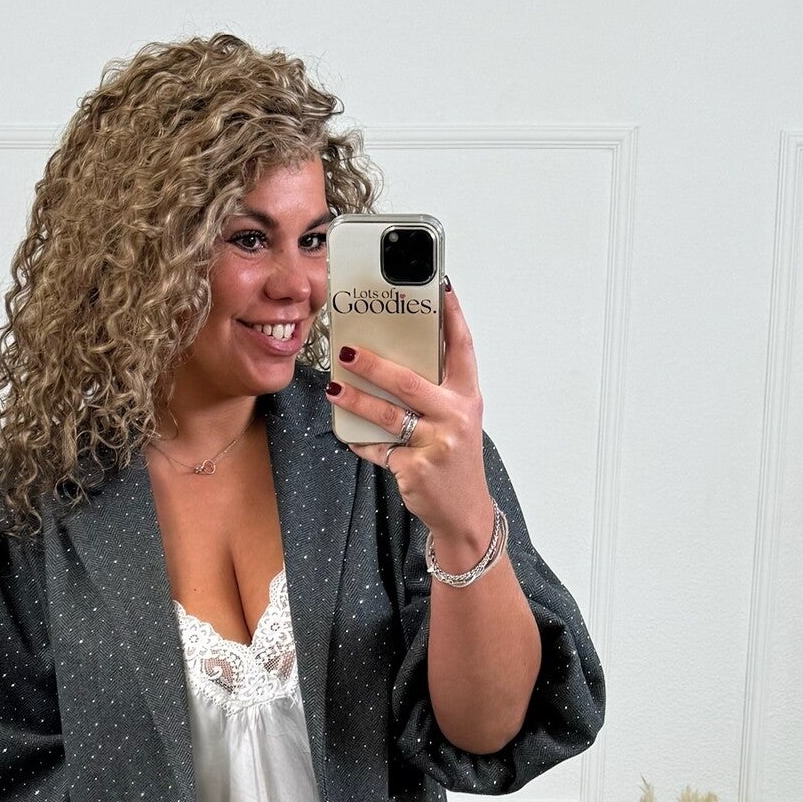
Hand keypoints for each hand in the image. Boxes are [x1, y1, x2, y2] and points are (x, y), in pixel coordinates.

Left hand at [326, 284, 493, 538]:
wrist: (464, 512)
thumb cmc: (456, 460)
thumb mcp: (457, 421)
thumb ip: (435, 392)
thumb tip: (393, 362)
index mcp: (467, 398)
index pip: (461, 348)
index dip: (452, 316)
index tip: (439, 288)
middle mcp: (455, 417)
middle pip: (409, 381)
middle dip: (374, 364)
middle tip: (348, 350)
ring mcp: (436, 444)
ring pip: (388, 415)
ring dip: (356, 399)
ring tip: (335, 387)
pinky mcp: (415, 469)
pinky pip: (379, 449)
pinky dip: (362, 441)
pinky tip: (348, 432)